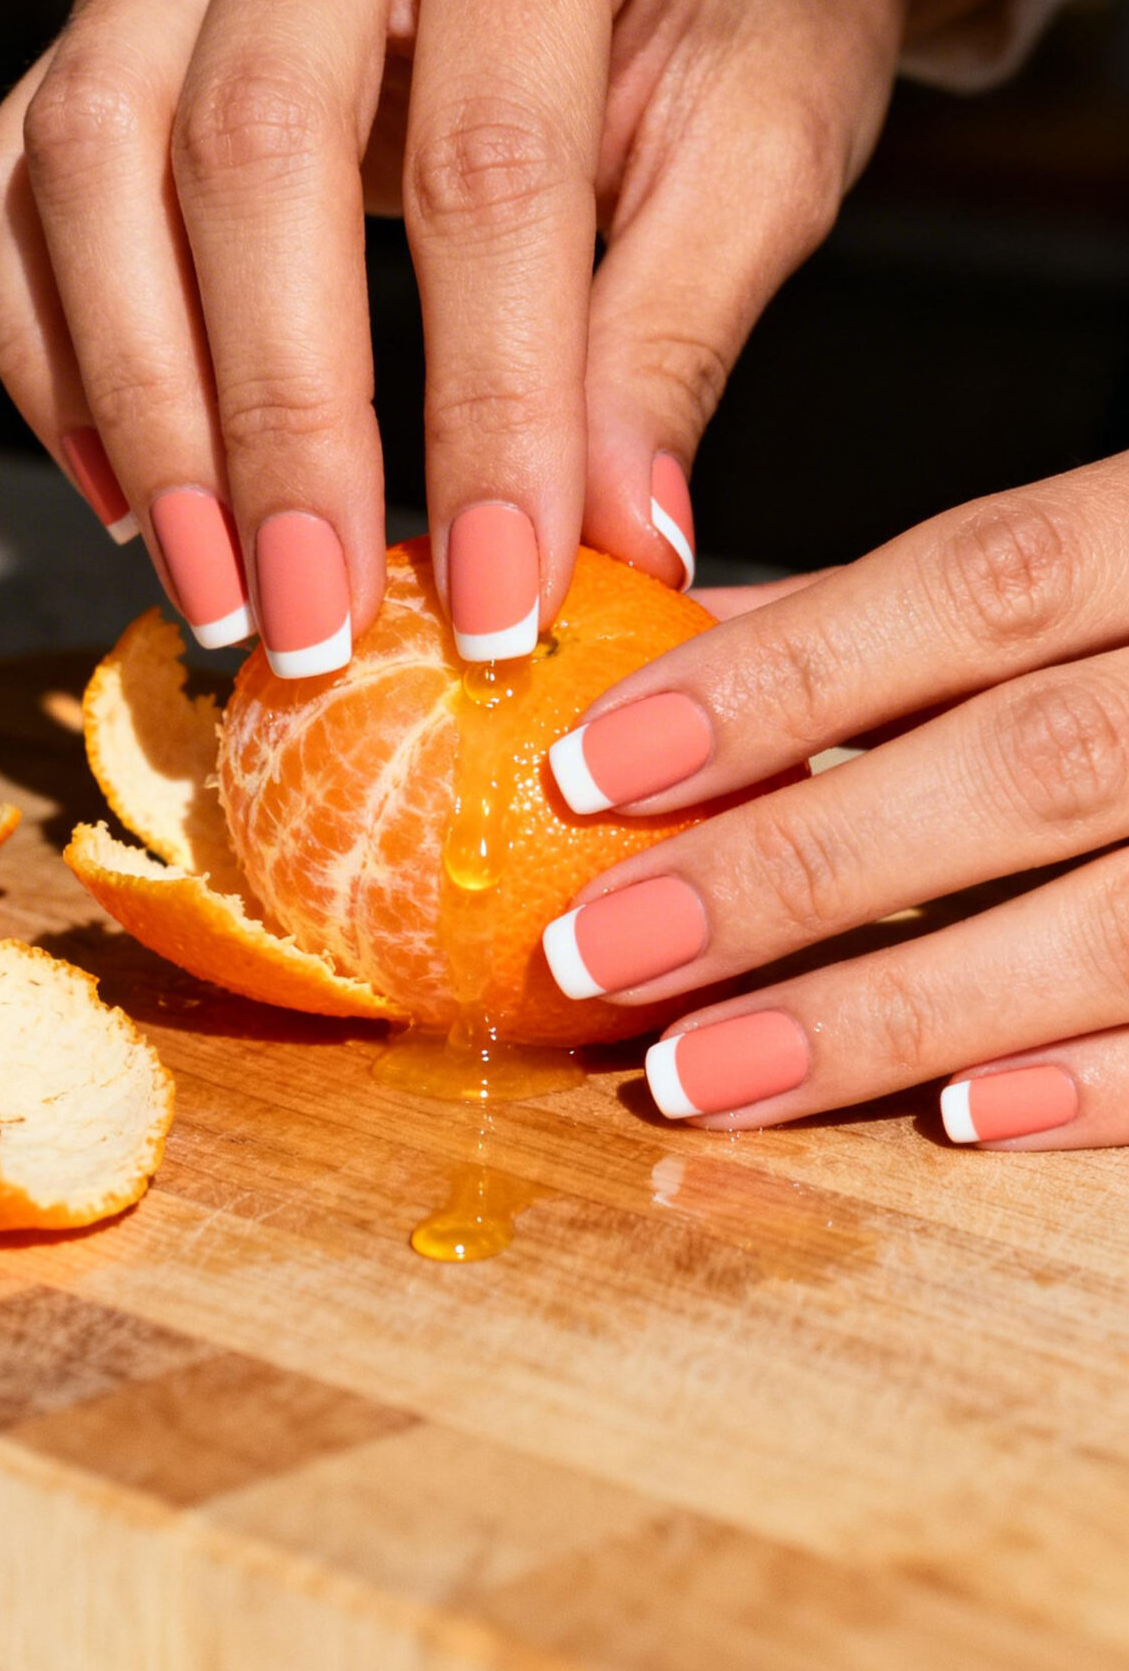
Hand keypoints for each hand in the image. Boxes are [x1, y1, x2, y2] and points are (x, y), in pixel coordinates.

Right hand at [0, 0, 927, 667]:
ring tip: (213, 582)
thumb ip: (678, 326)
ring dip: (142, 405)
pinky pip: (27, 162)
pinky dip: (54, 337)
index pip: (489, 173)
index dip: (486, 411)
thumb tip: (619, 540)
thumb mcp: (766, 130)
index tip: (499, 595)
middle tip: (313, 623)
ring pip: (96, 155)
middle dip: (277, 433)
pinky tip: (129, 475)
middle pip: (248, 155)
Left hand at [543, 456, 1128, 1148]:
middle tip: (597, 947)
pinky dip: (1102, 1085)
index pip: (979, 585)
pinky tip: (959, 1123)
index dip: (781, 679)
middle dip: (792, 869)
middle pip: (1024, 767)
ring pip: (1118, 927)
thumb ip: (912, 612)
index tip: (594, 767)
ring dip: (893, 1012)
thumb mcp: (1107, 547)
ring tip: (704, 1074)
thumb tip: (686, 656)